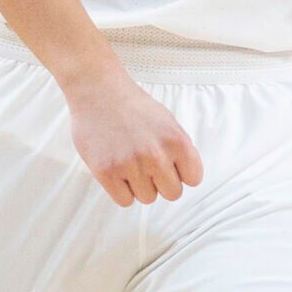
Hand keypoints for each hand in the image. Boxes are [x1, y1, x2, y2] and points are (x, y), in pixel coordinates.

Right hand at [63, 65, 204, 206]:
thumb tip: (187, 177)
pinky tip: (117, 169)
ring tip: (128, 161)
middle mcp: (156, 155)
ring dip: (139, 185)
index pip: (193, 179)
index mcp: (177, 141)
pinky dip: (121, 190)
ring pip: (148, 198)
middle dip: (161, 181)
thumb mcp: (168, 121)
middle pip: (172, 194)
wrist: (98, 90)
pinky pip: (125, 201)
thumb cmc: (133, 106)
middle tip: (147, 164)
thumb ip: (180, 149)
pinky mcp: (107, 171)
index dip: (180, 171)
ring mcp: (131, 164)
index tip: (169, 162)